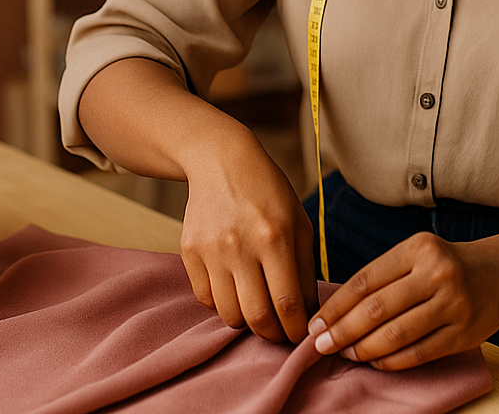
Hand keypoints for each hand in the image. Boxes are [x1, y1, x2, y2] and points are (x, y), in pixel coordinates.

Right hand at [177, 130, 317, 344]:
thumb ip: (306, 269)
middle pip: (257, 316)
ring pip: (229, 314)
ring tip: (258, 309)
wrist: (221, 162)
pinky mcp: (189, 251)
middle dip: (273, 335)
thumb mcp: (299, 223)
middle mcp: (240, 245)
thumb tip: (308, 314)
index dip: (297, 329)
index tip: (302, 336)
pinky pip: (206, 298)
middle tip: (281, 334)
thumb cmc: (269, 194)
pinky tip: (235, 289)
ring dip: (247, 321)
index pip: (287, 303)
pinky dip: (223, 304)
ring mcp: (211, 249)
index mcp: (274, 236)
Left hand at [306, 231, 498, 369]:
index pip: (365, 280)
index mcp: (418, 248)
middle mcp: (436, 273)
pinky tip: (374, 361)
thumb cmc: (446, 265)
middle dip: (342, 331)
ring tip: (345, 353)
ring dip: (364, 348)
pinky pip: (419, 353)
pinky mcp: (464, 333)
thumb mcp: (417, 254)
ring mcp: (453, 304)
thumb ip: (383, 276)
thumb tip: (335, 311)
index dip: (335, 306)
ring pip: (397, 334)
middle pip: (377, 309)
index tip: (314, 324)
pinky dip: (391, 361)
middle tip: (320, 346)